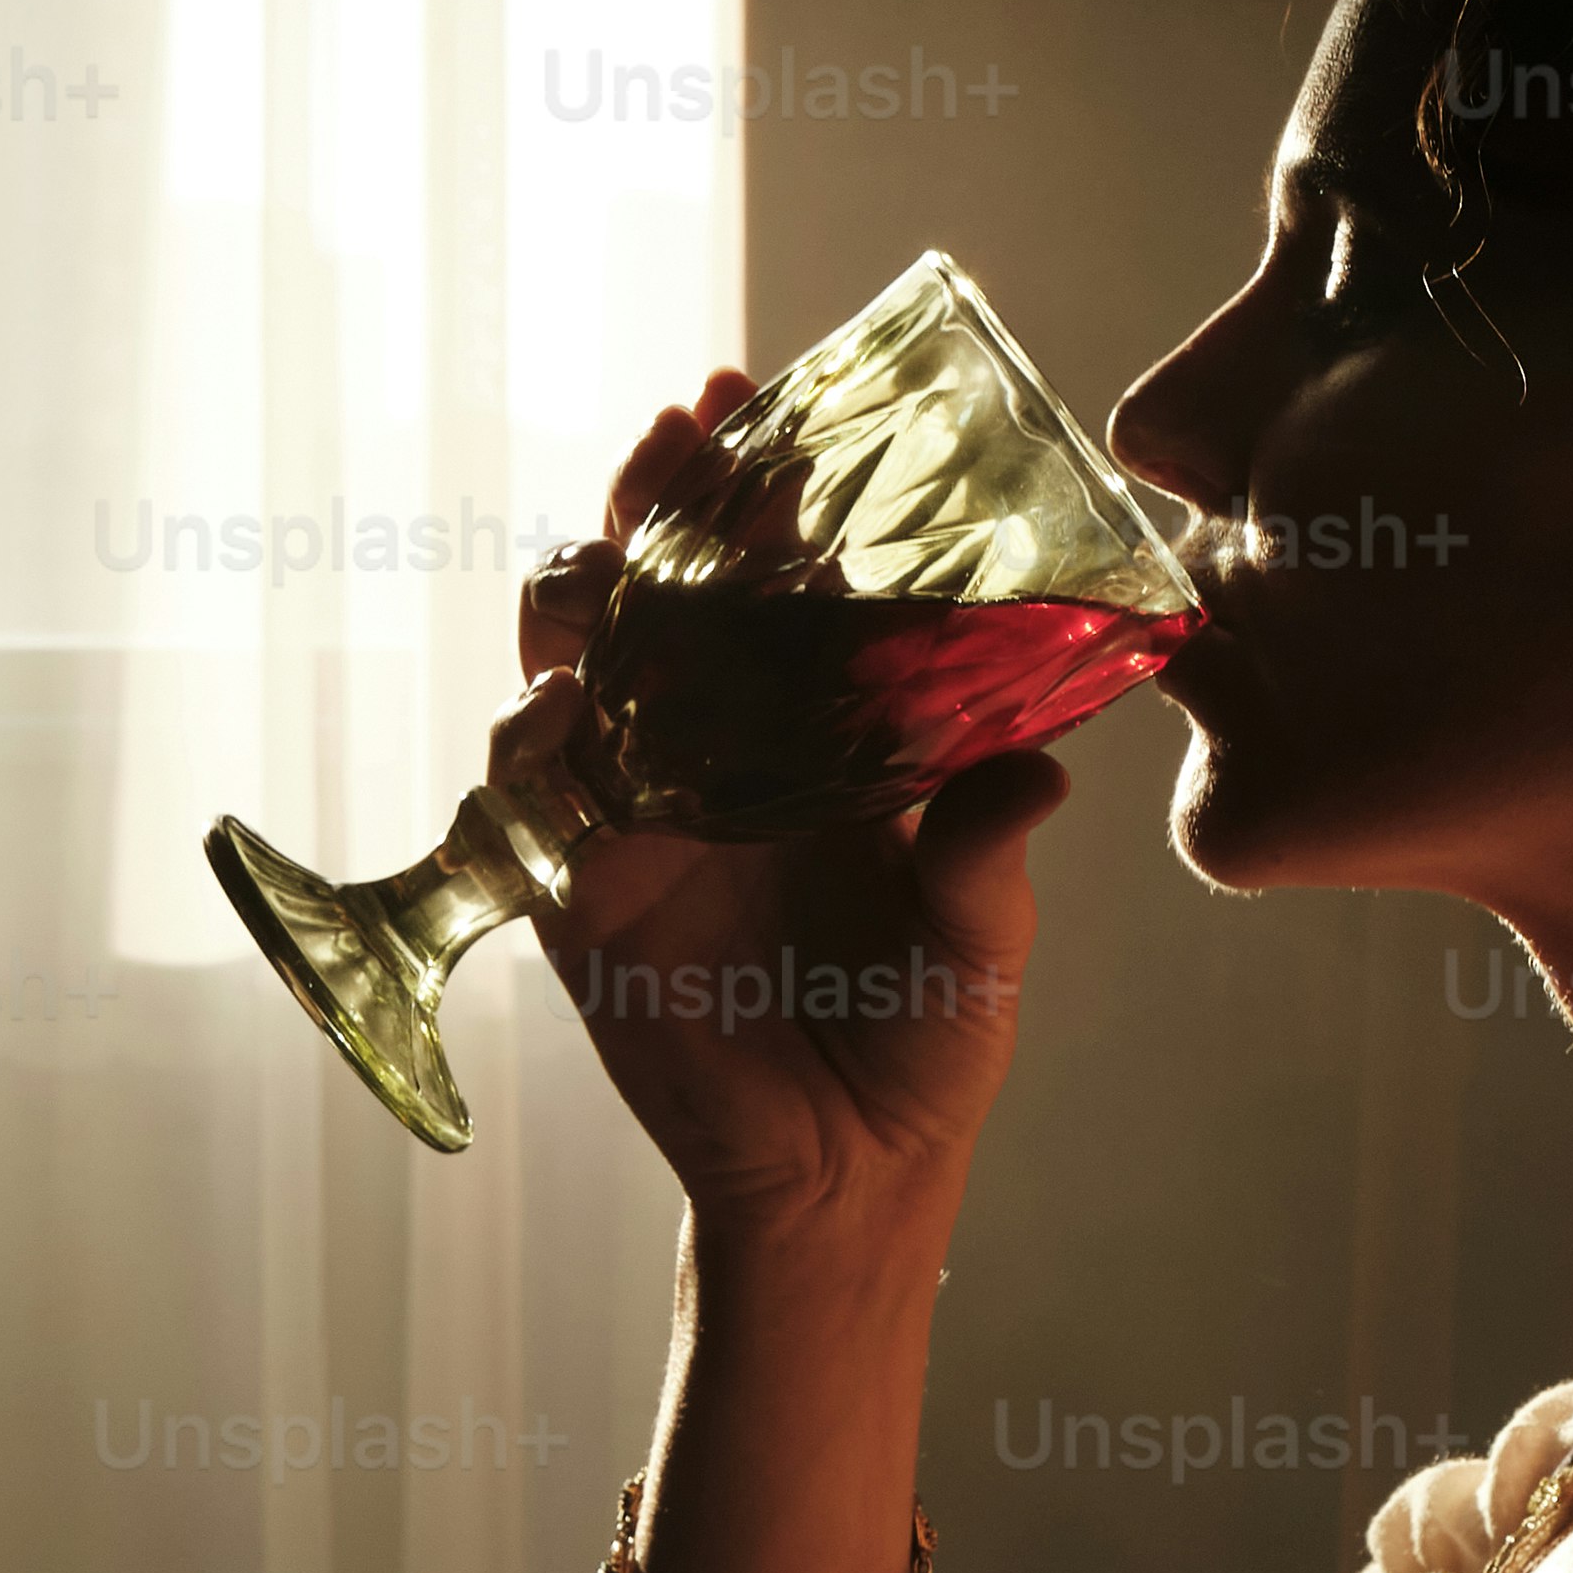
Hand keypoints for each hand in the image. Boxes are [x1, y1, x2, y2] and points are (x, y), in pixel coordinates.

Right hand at [501, 373, 1068, 1240]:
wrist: (847, 1177)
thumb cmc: (926, 1044)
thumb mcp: (979, 942)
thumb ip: (985, 853)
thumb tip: (1042, 769)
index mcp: (814, 729)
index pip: (768, 574)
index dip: (752, 482)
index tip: (753, 395)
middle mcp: (715, 746)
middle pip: (656, 583)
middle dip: (654, 499)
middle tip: (679, 437)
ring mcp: (636, 807)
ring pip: (576, 658)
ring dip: (585, 594)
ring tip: (615, 559)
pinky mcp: (577, 888)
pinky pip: (530, 787)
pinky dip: (540, 738)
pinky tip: (572, 710)